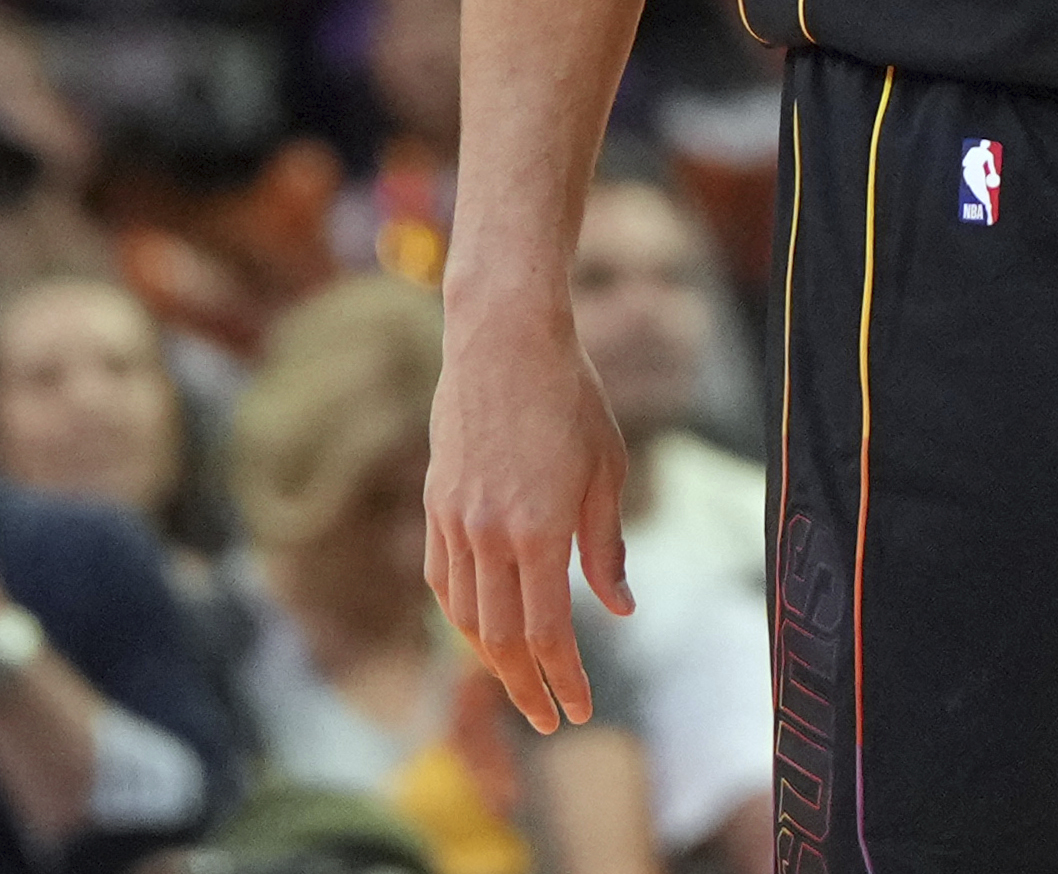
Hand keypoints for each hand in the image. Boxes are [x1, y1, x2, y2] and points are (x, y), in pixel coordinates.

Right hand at [424, 298, 634, 734]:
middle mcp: (489, 533)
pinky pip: (442, 577)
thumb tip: (620, 610)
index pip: (548, 634)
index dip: (564, 681)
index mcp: (538, 530)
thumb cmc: (571, 397)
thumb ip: (606, 547)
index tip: (578, 712)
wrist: (503, 337)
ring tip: (518, 681)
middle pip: (500, 638)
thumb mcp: (607, 470)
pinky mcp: (436, 500)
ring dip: (490, 659)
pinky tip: (480, 625)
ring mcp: (455, 518)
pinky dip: (461, 613)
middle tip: (549, 720)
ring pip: (464, 615)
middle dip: (526, 688)